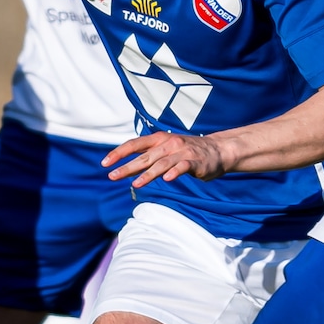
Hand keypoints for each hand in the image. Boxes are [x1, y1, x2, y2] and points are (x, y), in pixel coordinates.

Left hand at [104, 131, 227, 187]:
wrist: (218, 150)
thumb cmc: (188, 151)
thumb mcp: (167, 148)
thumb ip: (150, 154)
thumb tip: (127, 165)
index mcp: (159, 139)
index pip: (134, 144)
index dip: (119, 153)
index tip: (105, 163)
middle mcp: (169, 144)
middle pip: (144, 156)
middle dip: (127, 167)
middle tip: (112, 176)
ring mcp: (182, 152)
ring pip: (161, 164)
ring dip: (148, 174)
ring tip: (136, 184)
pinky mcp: (195, 162)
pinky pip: (183, 167)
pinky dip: (174, 172)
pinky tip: (166, 180)